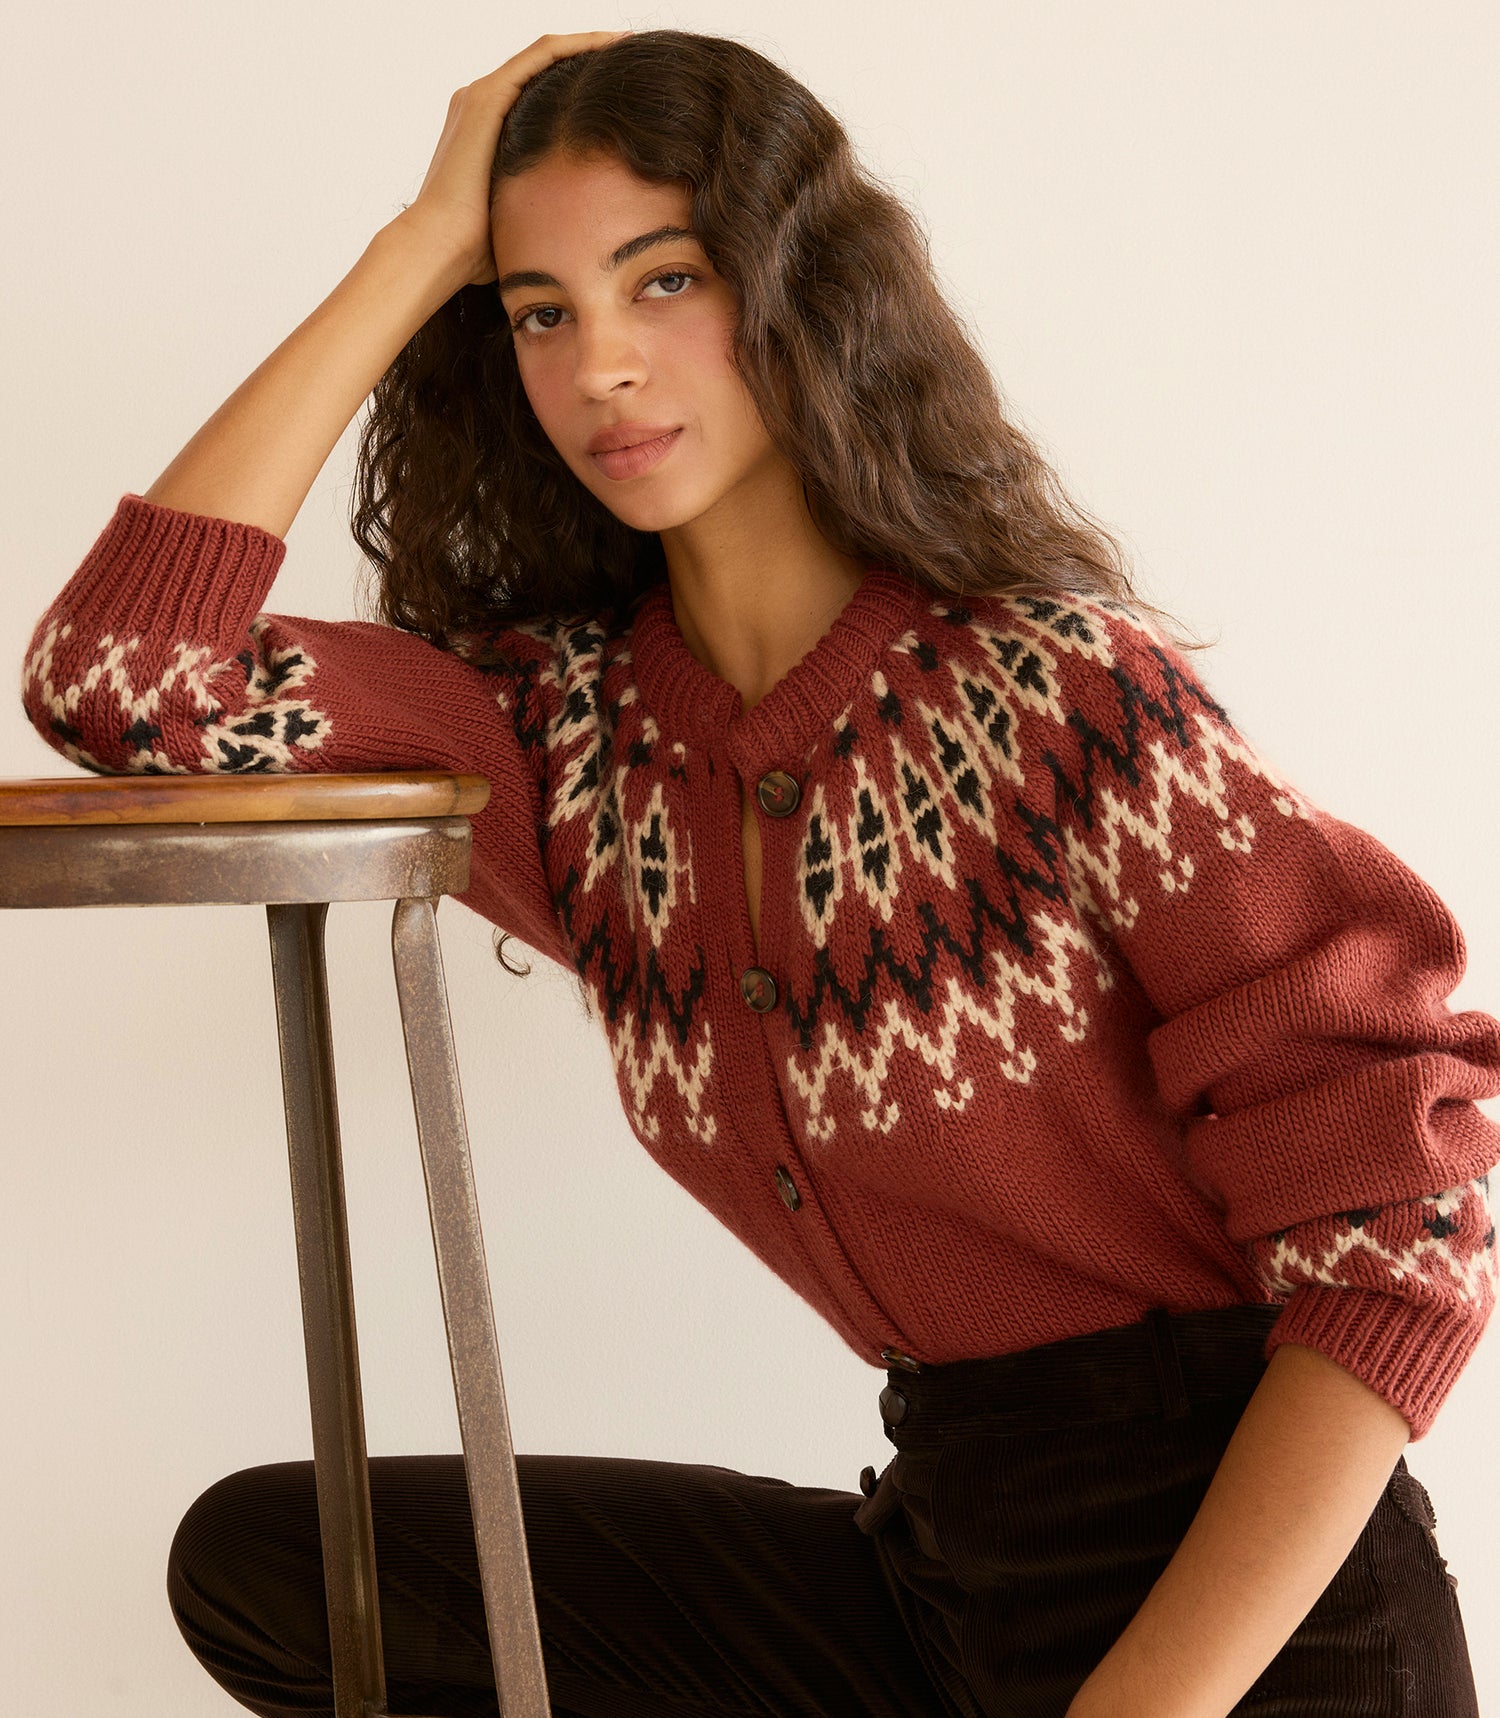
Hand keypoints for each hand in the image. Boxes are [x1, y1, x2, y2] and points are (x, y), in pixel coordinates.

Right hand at [398, 31, 630, 287]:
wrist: (441, 248)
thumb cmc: (476, 248)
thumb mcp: (519, 213)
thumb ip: (540, 201)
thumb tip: (578, 226)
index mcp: (488, 127)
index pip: (541, 90)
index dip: (580, 83)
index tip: (619, 89)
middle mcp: (482, 103)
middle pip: (545, 65)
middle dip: (589, 57)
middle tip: (630, 57)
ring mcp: (482, 96)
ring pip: (545, 53)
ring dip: (588, 44)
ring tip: (626, 44)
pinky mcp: (487, 98)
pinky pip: (540, 57)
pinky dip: (575, 47)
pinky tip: (608, 46)